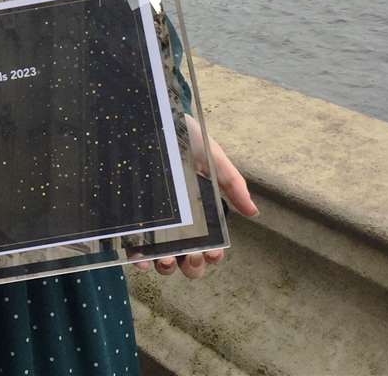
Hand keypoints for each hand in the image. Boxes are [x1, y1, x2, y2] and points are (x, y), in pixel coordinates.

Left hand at [135, 115, 257, 280]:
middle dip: (194, 266)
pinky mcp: (134, 220)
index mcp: (199, 212)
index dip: (213, 255)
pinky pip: (136, 248)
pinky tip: (143, 259)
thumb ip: (232, 183)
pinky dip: (140, 259)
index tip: (213, 253)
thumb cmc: (184, 137)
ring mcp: (155, 223)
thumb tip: (253, 212)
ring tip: (169, 259)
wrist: (152, 120)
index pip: (209, 244)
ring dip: (168, 267)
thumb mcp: (212, 157)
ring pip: (163, 259)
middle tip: (194, 254)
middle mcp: (178, 222)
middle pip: (188, 259)